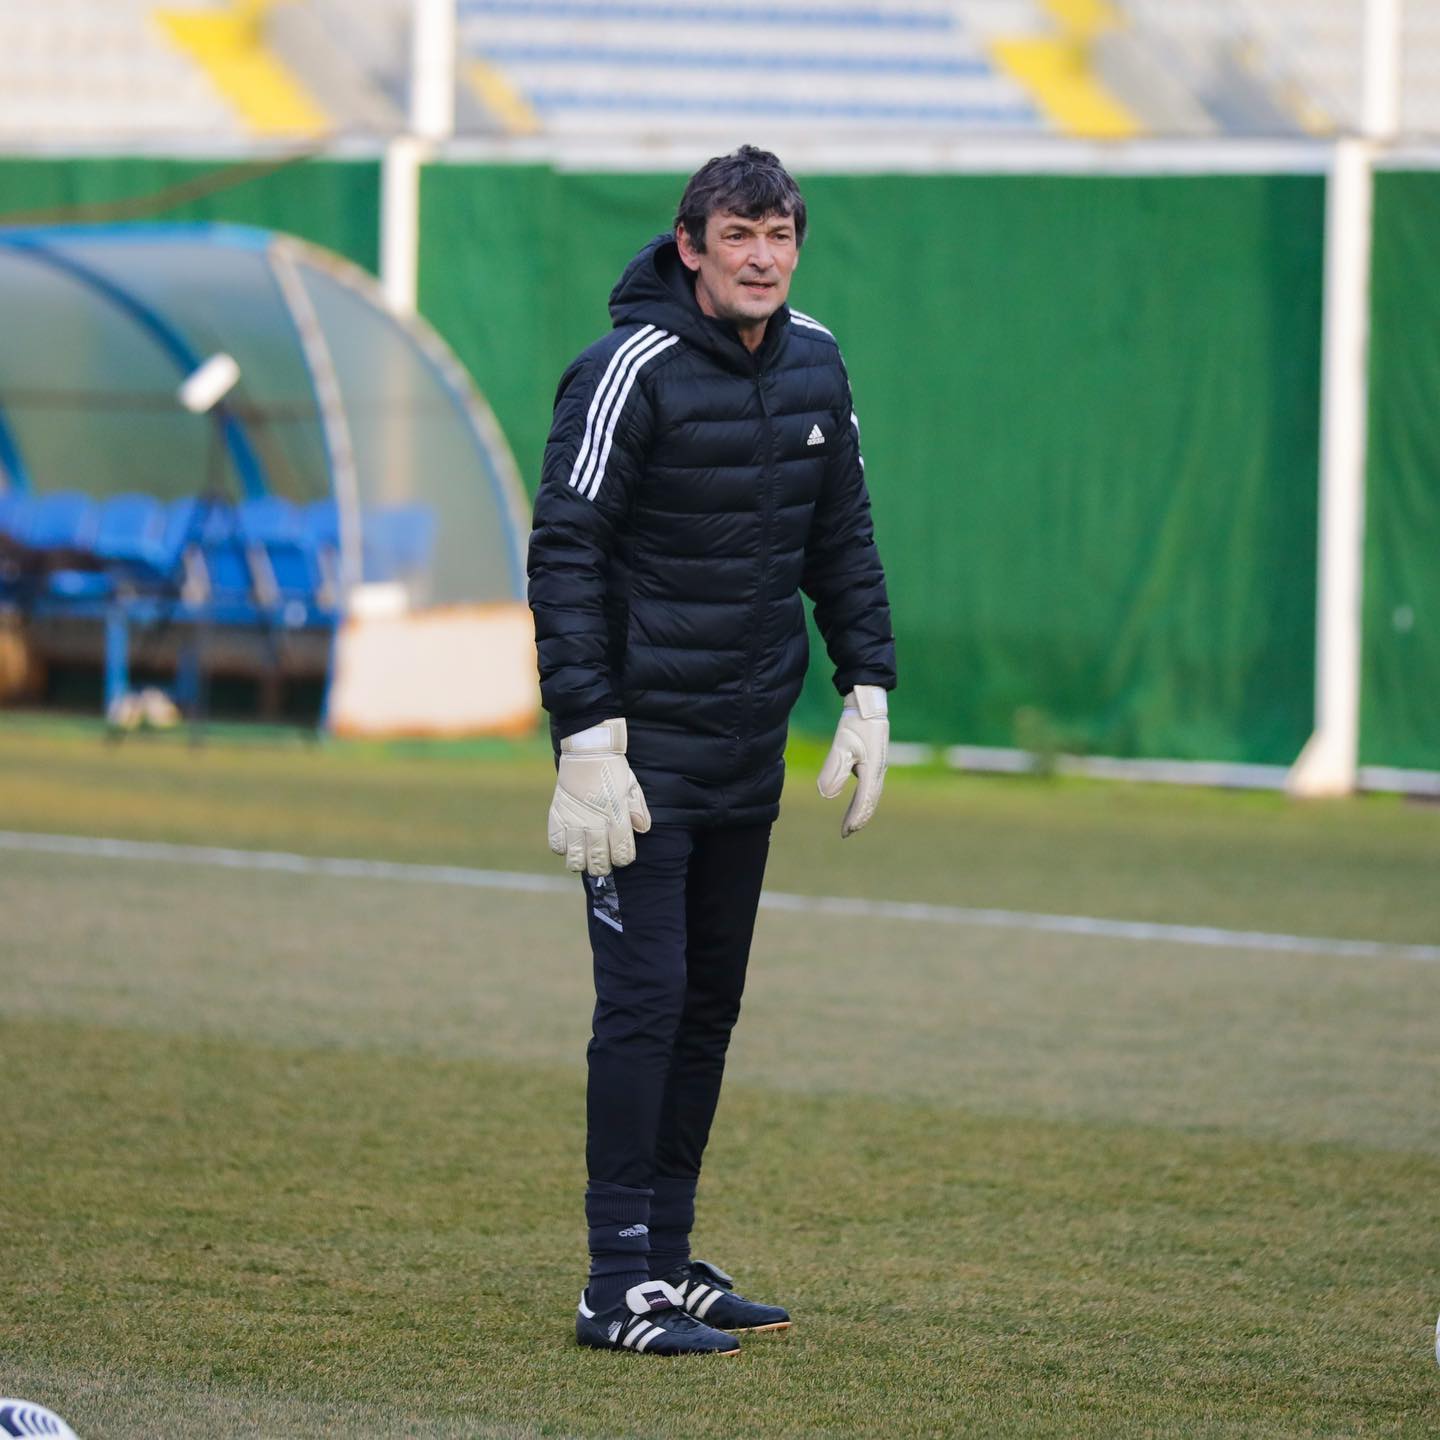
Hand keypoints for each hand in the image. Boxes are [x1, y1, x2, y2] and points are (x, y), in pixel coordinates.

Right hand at [548, 719, 651, 874]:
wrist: (588, 750)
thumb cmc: (613, 769)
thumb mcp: (632, 788)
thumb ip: (638, 811)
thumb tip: (642, 829)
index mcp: (617, 819)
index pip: (622, 855)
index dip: (622, 859)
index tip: (620, 854)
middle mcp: (596, 825)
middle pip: (599, 864)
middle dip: (602, 867)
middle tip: (602, 862)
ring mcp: (575, 822)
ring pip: (576, 860)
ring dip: (581, 863)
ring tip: (584, 856)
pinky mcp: (557, 816)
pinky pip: (556, 845)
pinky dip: (562, 848)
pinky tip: (569, 842)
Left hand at [817, 686, 888, 837]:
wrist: (868, 703)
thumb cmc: (855, 723)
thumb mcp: (841, 745)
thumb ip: (834, 769)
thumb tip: (825, 795)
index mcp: (872, 769)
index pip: (864, 800)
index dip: (855, 817)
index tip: (846, 831)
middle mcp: (879, 771)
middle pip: (870, 801)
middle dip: (859, 817)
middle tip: (848, 832)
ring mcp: (879, 766)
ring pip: (872, 794)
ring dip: (862, 809)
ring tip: (852, 822)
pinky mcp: (875, 760)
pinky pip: (870, 785)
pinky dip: (864, 797)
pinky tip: (856, 800)